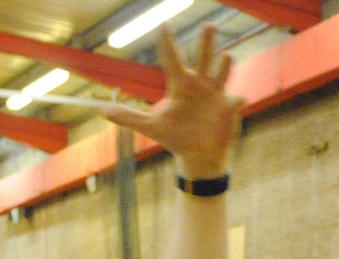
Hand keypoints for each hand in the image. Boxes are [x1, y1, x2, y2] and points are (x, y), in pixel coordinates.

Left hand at [103, 24, 242, 175]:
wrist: (199, 155)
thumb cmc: (176, 137)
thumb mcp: (152, 128)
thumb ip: (128, 117)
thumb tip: (101, 110)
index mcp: (181, 85)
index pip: (172, 59)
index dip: (167, 42)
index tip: (163, 23)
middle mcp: (200, 84)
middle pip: (203, 57)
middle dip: (206, 43)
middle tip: (208, 26)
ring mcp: (216, 94)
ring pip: (222, 72)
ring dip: (224, 65)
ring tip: (225, 57)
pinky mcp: (229, 107)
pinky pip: (235, 100)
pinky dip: (236, 100)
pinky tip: (237, 100)